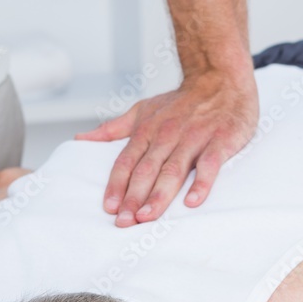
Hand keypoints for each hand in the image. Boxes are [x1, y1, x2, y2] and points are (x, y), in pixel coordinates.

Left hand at [76, 68, 257, 226]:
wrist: (220, 80)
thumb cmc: (181, 102)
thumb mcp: (143, 110)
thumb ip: (113, 129)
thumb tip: (82, 139)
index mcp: (147, 131)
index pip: (126, 162)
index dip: (117, 185)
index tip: (109, 207)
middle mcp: (167, 135)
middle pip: (146, 170)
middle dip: (133, 197)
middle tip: (124, 221)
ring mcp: (193, 139)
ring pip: (173, 171)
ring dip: (159, 196)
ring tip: (147, 217)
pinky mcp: (219, 141)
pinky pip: (209, 165)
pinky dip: (201, 184)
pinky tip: (192, 202)